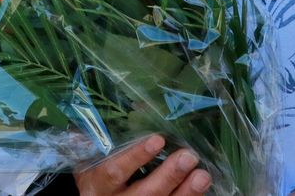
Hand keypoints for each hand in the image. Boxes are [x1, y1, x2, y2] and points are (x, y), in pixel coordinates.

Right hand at [76, 135, 211, 195]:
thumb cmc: (94, 173)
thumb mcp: (90, 158)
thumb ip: (102, 141)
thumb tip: (136, 108)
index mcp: (97, 183)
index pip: (114, 171)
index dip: (136, 156)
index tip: (158, 140)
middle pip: (144, 194)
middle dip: (168, 176)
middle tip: (188, 157)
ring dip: (185, 193)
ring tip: (203, 176)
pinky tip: (201, 189)